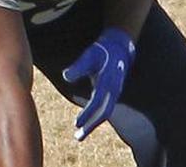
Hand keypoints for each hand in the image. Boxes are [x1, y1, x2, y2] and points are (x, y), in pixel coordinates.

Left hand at [62, 26, 134, 140]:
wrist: (119, 47)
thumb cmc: (101, 51)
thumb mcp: (88, 56)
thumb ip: (78, 67)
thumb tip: (65, 76)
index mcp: (108, 82)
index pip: (97, 103)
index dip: (87, 114)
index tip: (76, 124)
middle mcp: (114, 90)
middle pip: (104, 113)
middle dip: (91, 126)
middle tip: (78, 138)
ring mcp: (115, 92)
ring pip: (105, 113)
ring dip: (93, 124)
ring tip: (79, 135)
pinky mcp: (113, 93)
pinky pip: (105, 108)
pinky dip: (96, 117)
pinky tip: (86, 122)